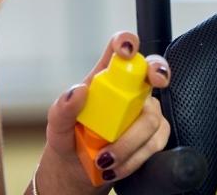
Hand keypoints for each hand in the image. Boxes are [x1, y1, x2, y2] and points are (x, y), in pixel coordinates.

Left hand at [38, 32, 171, 191]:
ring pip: (152, 117)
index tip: (126, 50)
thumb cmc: (68, 141)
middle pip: (152, 71)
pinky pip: (156, 143)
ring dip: (130, 142)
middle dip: (159, 71)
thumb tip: (79, 91)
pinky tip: (117, 167)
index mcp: (105, 79)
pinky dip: (135, 158)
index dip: (127, 42)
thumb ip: (63, 108)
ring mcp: (144, 113)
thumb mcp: (57, 127)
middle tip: (156, 80)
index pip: (120, 49)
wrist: (77, 175)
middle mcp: (129, 91)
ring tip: (104, 160)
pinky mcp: (154, 137)